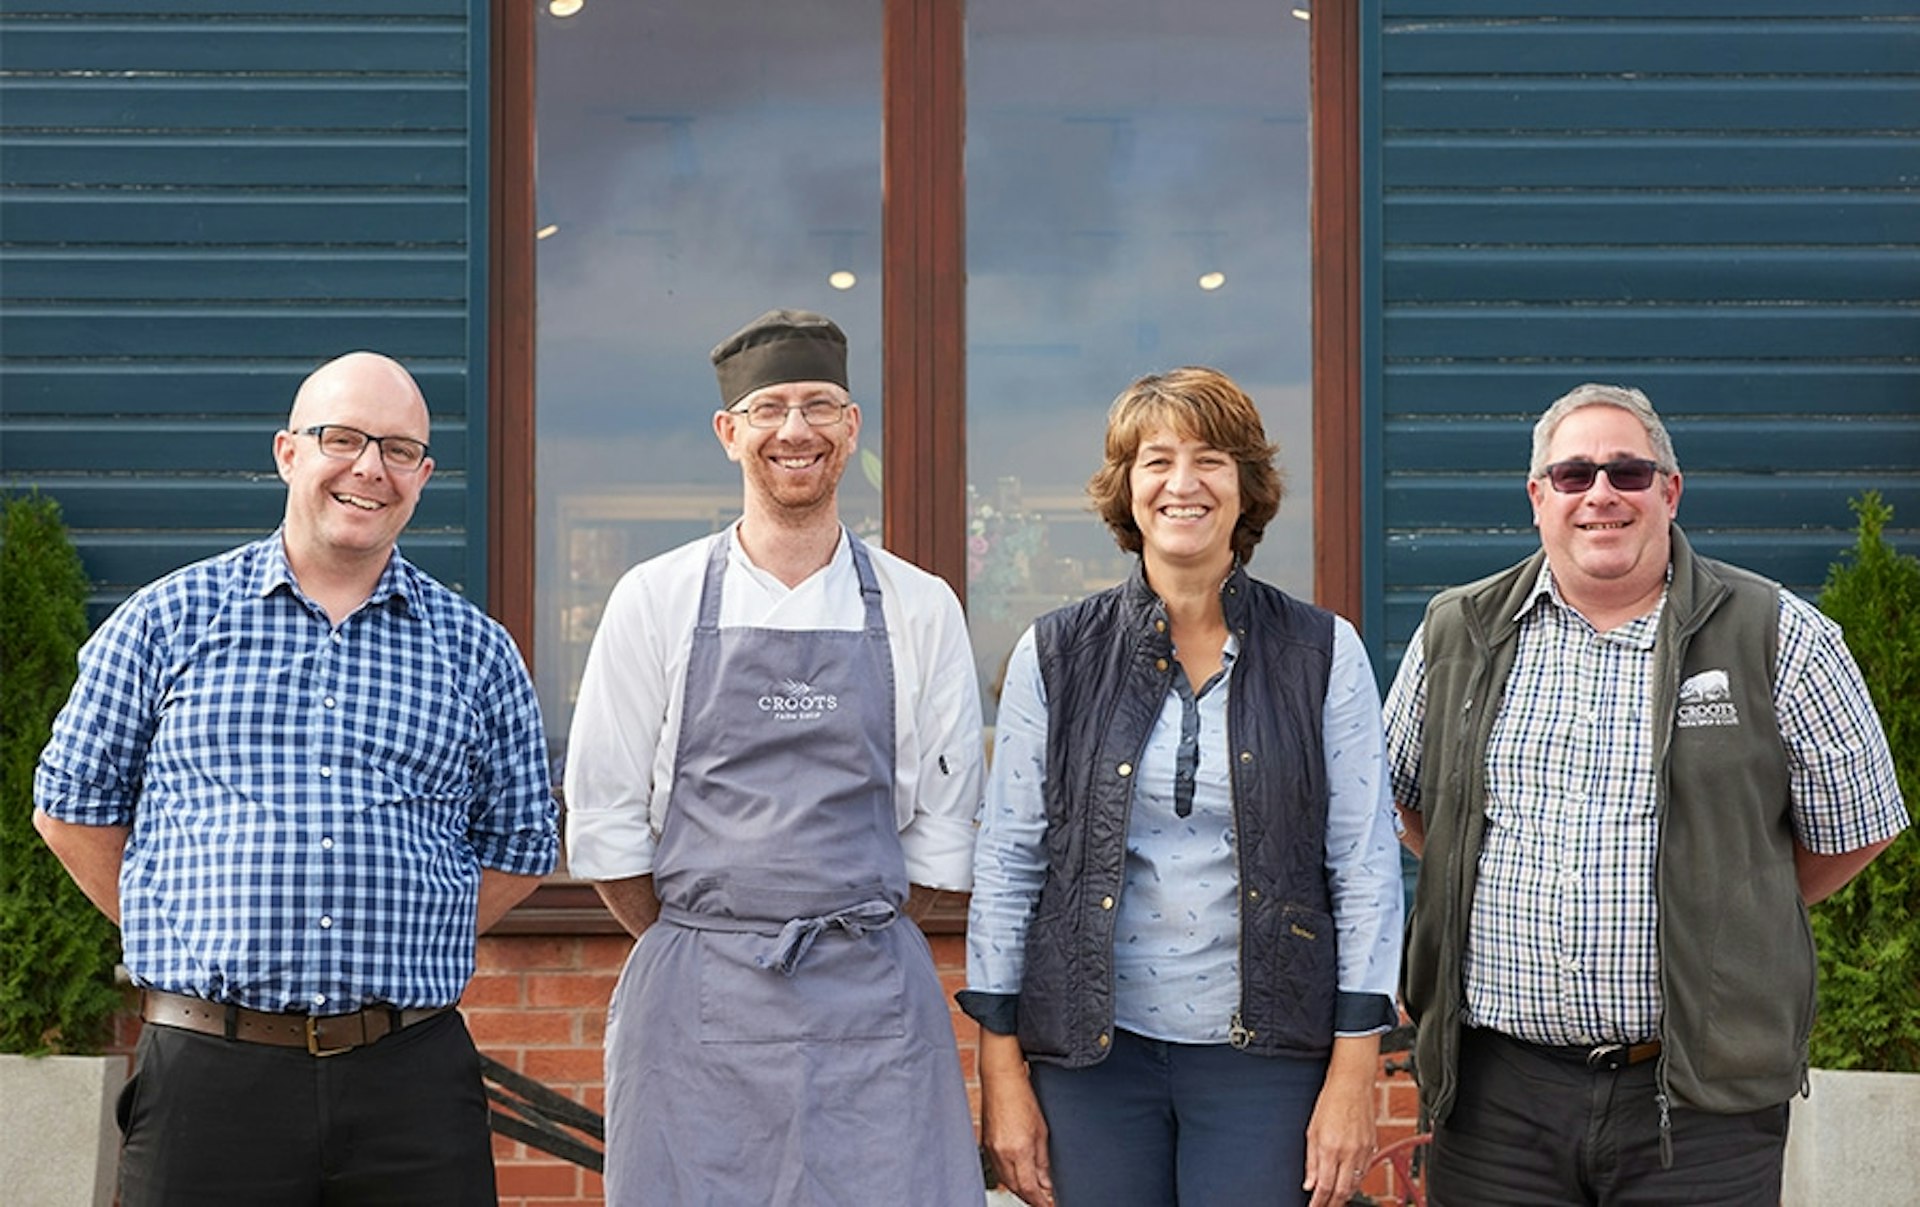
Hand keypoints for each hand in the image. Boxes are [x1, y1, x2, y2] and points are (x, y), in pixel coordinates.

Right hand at [979, 1031, 1053, 1204]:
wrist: (1000, 1080)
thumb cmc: (1021, 1097)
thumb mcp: (1041, 1131)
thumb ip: (1043, 1160)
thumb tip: (1046, 1182)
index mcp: (1019, 1150)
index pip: (1030, 1188)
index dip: (1040, 1202)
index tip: (1049, 1205)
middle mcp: (1002, 1154)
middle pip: (1017, 1189)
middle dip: (1031, 1198)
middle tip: (1044, 1200)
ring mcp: (991, 1150)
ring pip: (1006, 1182)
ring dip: (1020, 1190)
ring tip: (1034, 1191)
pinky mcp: (985, 1145)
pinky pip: (998, 1170)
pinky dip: (1010, 1177)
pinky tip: (1019, 1176)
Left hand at [1303, 1037, 1378, 1206]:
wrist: (1352, 1085)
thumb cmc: (1330, 1102)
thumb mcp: (1312, 1131)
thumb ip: (1310, 1161)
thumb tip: (1309, 1184)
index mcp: (1330, 1148)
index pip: (1324, 1186)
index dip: (1318, 1202)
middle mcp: (1348, 1152)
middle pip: (1342, 1191)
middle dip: (1332, 1204)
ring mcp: (1363, 1151)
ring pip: (1355, 1184)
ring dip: (1344, 1195)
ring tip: (1334, 1199)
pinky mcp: (1372, 1147)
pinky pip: (1365, 1172)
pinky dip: (1355, 1182)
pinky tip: (1348, 1182)